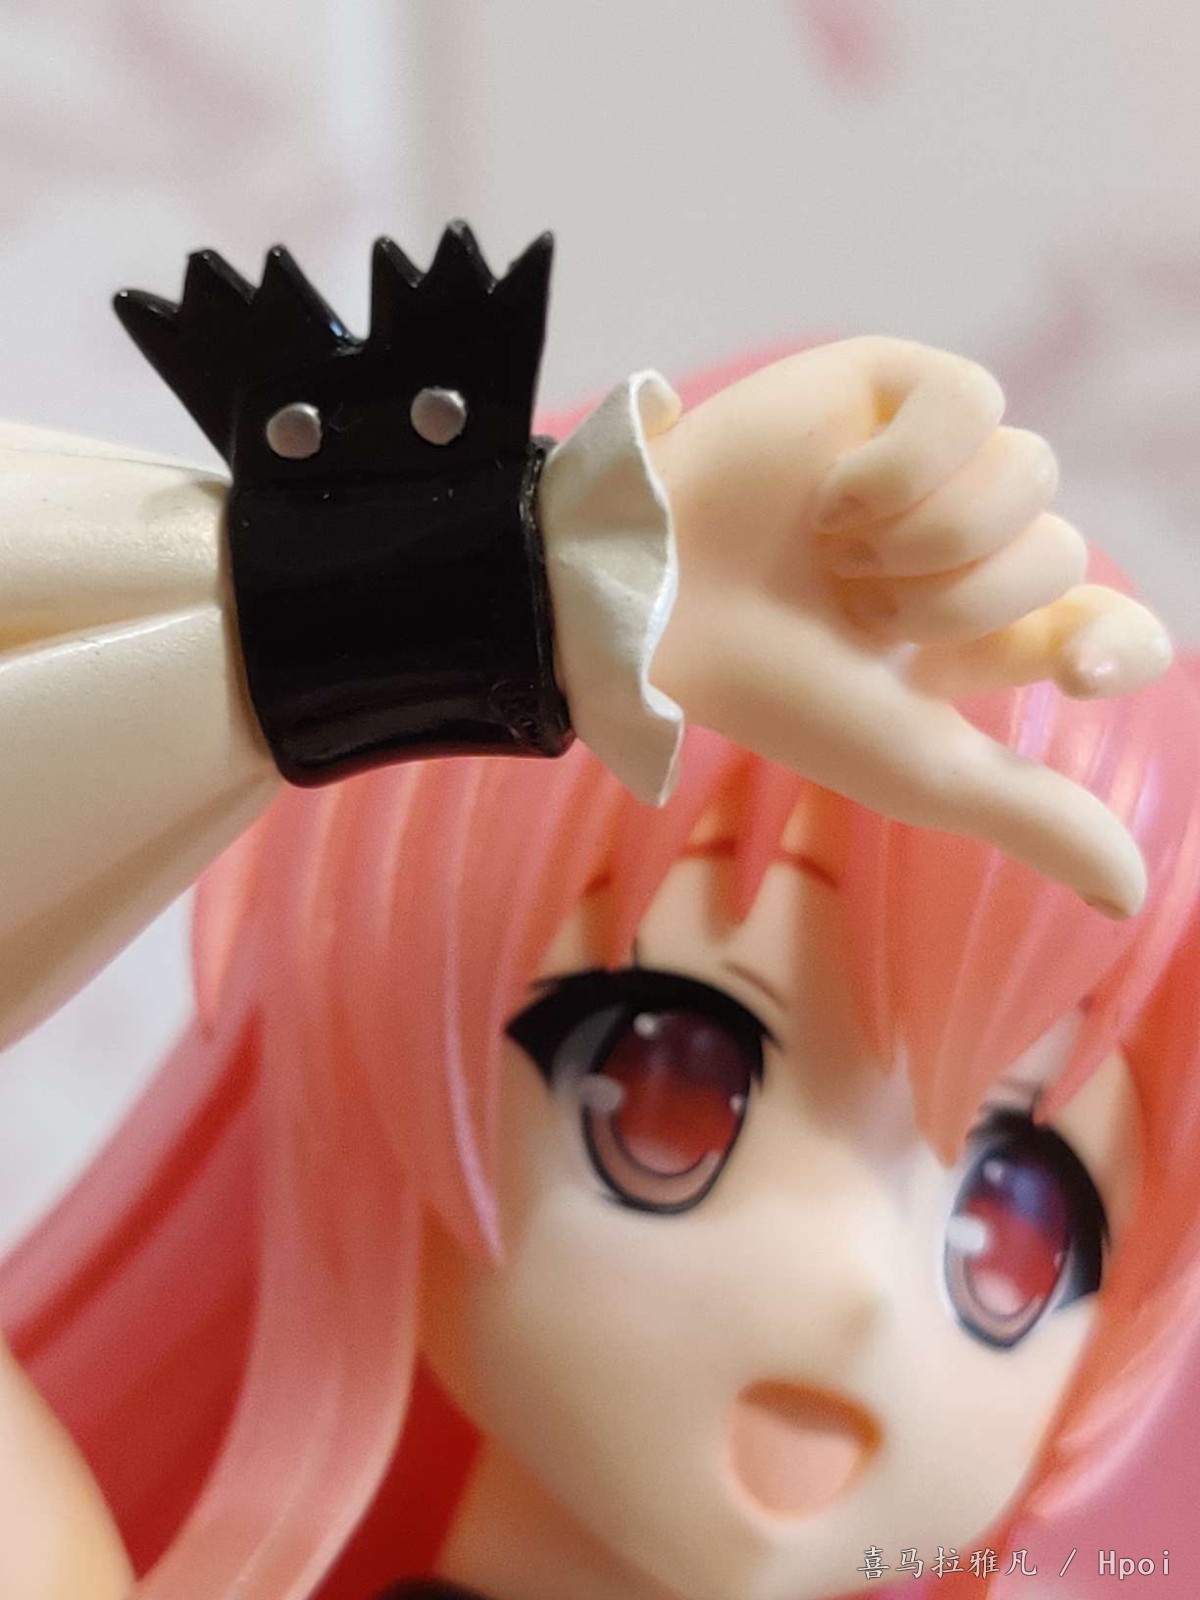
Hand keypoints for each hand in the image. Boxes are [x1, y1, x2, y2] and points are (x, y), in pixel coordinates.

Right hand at [649, 337, 1171, 916]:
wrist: (662, 606)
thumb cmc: (777, 690)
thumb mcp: (916, 766)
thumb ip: (1033, 817)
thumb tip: (1133, 898)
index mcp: (985, 632)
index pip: (1110, 629)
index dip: (1117, 645)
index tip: (1079, 672)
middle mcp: (975, 543)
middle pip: (1062, 554)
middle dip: (958, 604)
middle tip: (858, 613)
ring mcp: (939, 460)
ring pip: (1032, 474)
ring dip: (928, 539)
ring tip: (835, 555)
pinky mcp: (898, 385)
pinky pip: (975, 402)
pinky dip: (904, 468)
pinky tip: (831, 499)